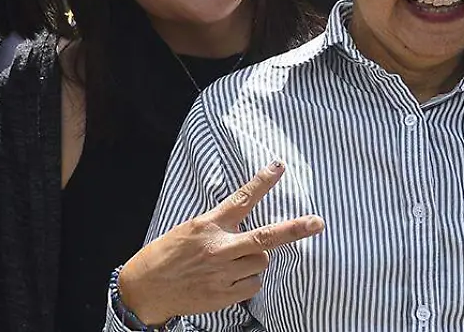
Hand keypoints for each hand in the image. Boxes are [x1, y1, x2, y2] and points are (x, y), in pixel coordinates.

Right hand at [118, 161, 324, 324]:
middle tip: (317, 222)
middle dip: (294, 229)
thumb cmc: (167, 254)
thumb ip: (220, 225)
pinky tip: (230, 279)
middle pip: (265, 238)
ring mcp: (223, 274)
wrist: (146, 289)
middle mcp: (218, 248)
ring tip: (232, 262)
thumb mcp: (190, 229)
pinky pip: (254, 284)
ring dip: (254, 260)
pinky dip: (249, 281)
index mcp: (208, 225)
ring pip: (261, 261)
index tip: (279, 167)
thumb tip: (247, 223)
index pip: (241, 200)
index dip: (262, 182)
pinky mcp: (224, 295)